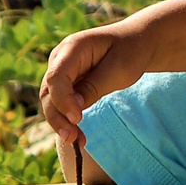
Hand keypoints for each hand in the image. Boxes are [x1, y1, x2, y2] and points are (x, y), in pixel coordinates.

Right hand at [40, 23, 150, 145]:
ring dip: (61, 123)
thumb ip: (93, 88)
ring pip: (51, 102)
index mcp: (72, 48)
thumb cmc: (130, 52)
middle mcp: (60, 59)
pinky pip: (61, 105)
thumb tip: (71, 111)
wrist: (137, 43)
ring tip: (78, 141)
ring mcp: (61, 72)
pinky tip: (79, 138)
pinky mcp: (67, 85)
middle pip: (49, 92)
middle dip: (58, 117)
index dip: (63, 100)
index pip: (57, 76)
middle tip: (73, 138)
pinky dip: (68, 121)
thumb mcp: (119, 69)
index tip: (77, 119)